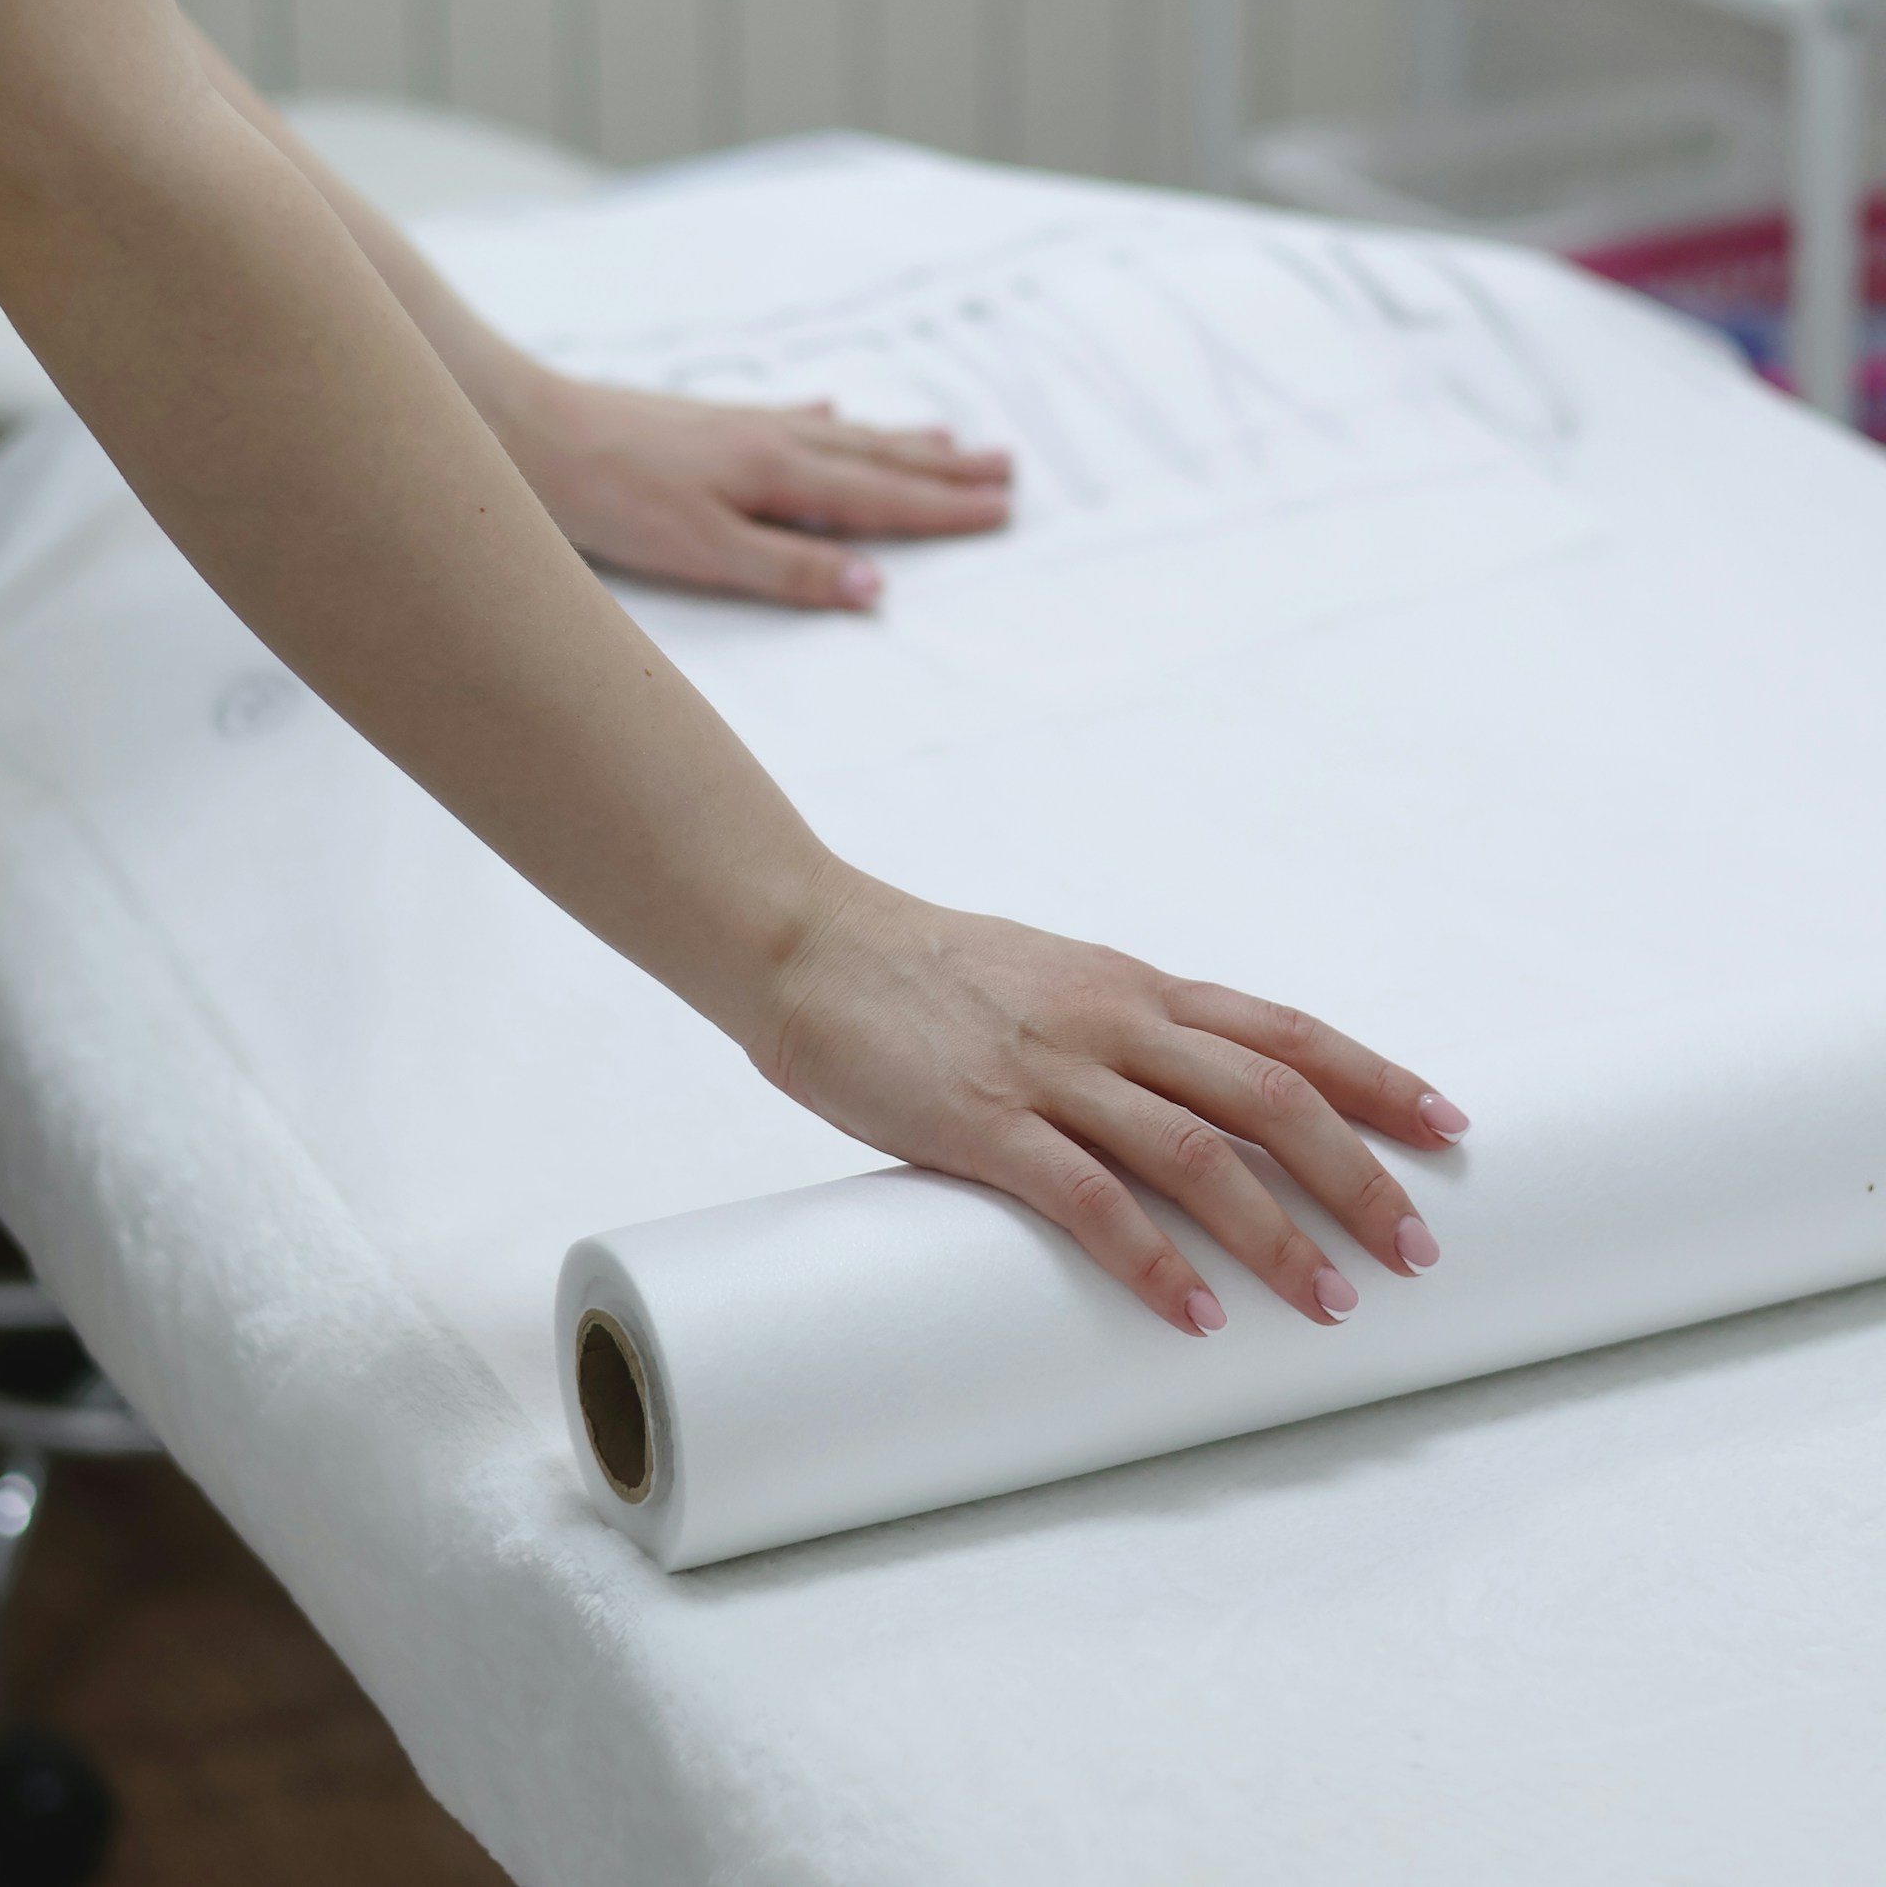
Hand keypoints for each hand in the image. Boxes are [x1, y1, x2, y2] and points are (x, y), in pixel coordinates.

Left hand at [491, 369, 1013, 607]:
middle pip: (876, 458)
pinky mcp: (703, 425)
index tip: (1004, 510)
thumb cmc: (611, 499)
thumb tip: (877, 586)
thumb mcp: (705, 551)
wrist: (529, 431)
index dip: (943, 509)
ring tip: (949, 439)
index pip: (881, 499)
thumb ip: (791, 569)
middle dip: (942, 469)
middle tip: (1007, 467)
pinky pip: (789, 419)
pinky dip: (825, 421)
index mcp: (779, 474)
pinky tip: (834, 410)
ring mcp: (738, 428)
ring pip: (841, 437)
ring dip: (899, 442)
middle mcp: (770, 441)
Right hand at [751, 867, 1469, 1332]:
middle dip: (1357, 1175)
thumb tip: (1188, 1117)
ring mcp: (1052, 1070)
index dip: (1374, 1080)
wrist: (811, 944)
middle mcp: (1115, 1022)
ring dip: (1276, 1234)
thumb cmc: (930, 975)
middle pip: (1271, 1096)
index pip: (1285, 1032)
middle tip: (1417, 1251)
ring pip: (1198, 1152)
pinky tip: (1196, 1314)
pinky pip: (1086, 1199)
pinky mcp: (982, 1122)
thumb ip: (1118, 1039)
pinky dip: (1152, 1260)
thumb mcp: (1052, 984)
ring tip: (1330, 1303)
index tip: (1448, 1129)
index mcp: (1137, 989)